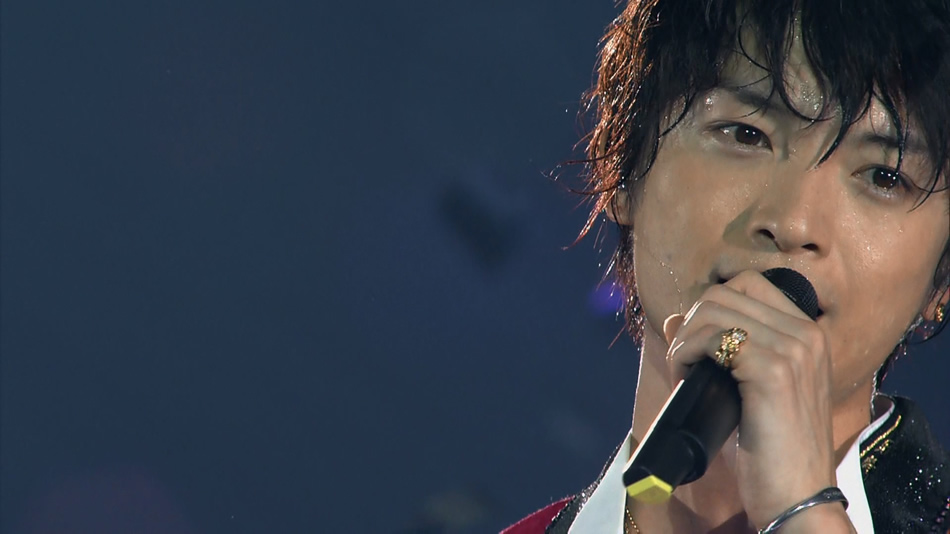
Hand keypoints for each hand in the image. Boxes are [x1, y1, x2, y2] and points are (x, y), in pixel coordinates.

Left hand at [662, 270, 842, 528]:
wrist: (798, 498)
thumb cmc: (773, 450)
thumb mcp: (748, 391)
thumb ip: (722, 349)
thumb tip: (674, 317)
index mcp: (809, 335)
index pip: (747, 284)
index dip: (710, 309)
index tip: (697, 346)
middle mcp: (808, 334)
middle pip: (725, 293)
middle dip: (692, 324)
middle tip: (684, 363)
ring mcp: (794, 350)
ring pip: (714, 310)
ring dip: (685, 339)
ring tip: (683, 372)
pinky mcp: (774, 371)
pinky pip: (713, 338)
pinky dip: (686, 352)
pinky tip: (684, 378)